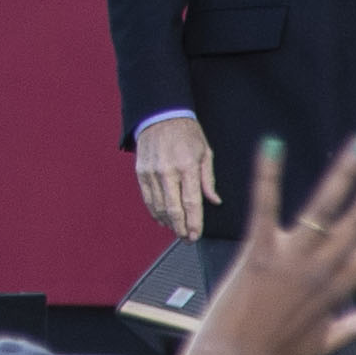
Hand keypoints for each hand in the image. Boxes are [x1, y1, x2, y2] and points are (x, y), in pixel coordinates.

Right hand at [136, 113, 218, 239]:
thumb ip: (208, 179)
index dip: (194, 222)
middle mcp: (167, 171)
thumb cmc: (186, 133)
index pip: (191, 202)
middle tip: (187, 239)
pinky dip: (154, 211)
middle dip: (180, 228)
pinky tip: (162, 219)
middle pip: (173, 209)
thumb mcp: (205, 152)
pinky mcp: (141, 172)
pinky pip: (147, 198)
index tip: (196, 235)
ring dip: (168, 222)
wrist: (159, 115)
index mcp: (187, 166)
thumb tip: (214, 201)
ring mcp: (151, 172)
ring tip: (177, 231)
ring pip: (158, 206)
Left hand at [180, 135, 355, 354]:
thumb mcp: (322, 346)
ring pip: (324, 208)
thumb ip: (355, 325)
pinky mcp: (256, 251)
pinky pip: (264, 206)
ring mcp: (289, 258)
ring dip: (346, 173)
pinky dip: (267, 175)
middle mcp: (320, 269)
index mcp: (338, 291)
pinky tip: (273, 144)